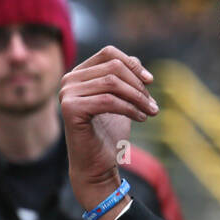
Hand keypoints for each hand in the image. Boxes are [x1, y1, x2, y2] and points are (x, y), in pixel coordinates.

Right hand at [58, 45, 158, 211]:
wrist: (97, 165)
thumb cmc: (109, 133)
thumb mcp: (122, 100)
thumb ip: (125, 79)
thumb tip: (136, 61)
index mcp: (79, 74)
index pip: (108, 53)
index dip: (133, 64)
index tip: (150, 81)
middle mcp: (69, 80)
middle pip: (113, 67)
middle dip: (138, 85)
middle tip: (152, 105)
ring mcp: (67, 93)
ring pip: (112, 82)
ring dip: (137, 97)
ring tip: (151, 112)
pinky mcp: (70, 109)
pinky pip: (108, 100)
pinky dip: (129, 108)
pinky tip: (141, 119)